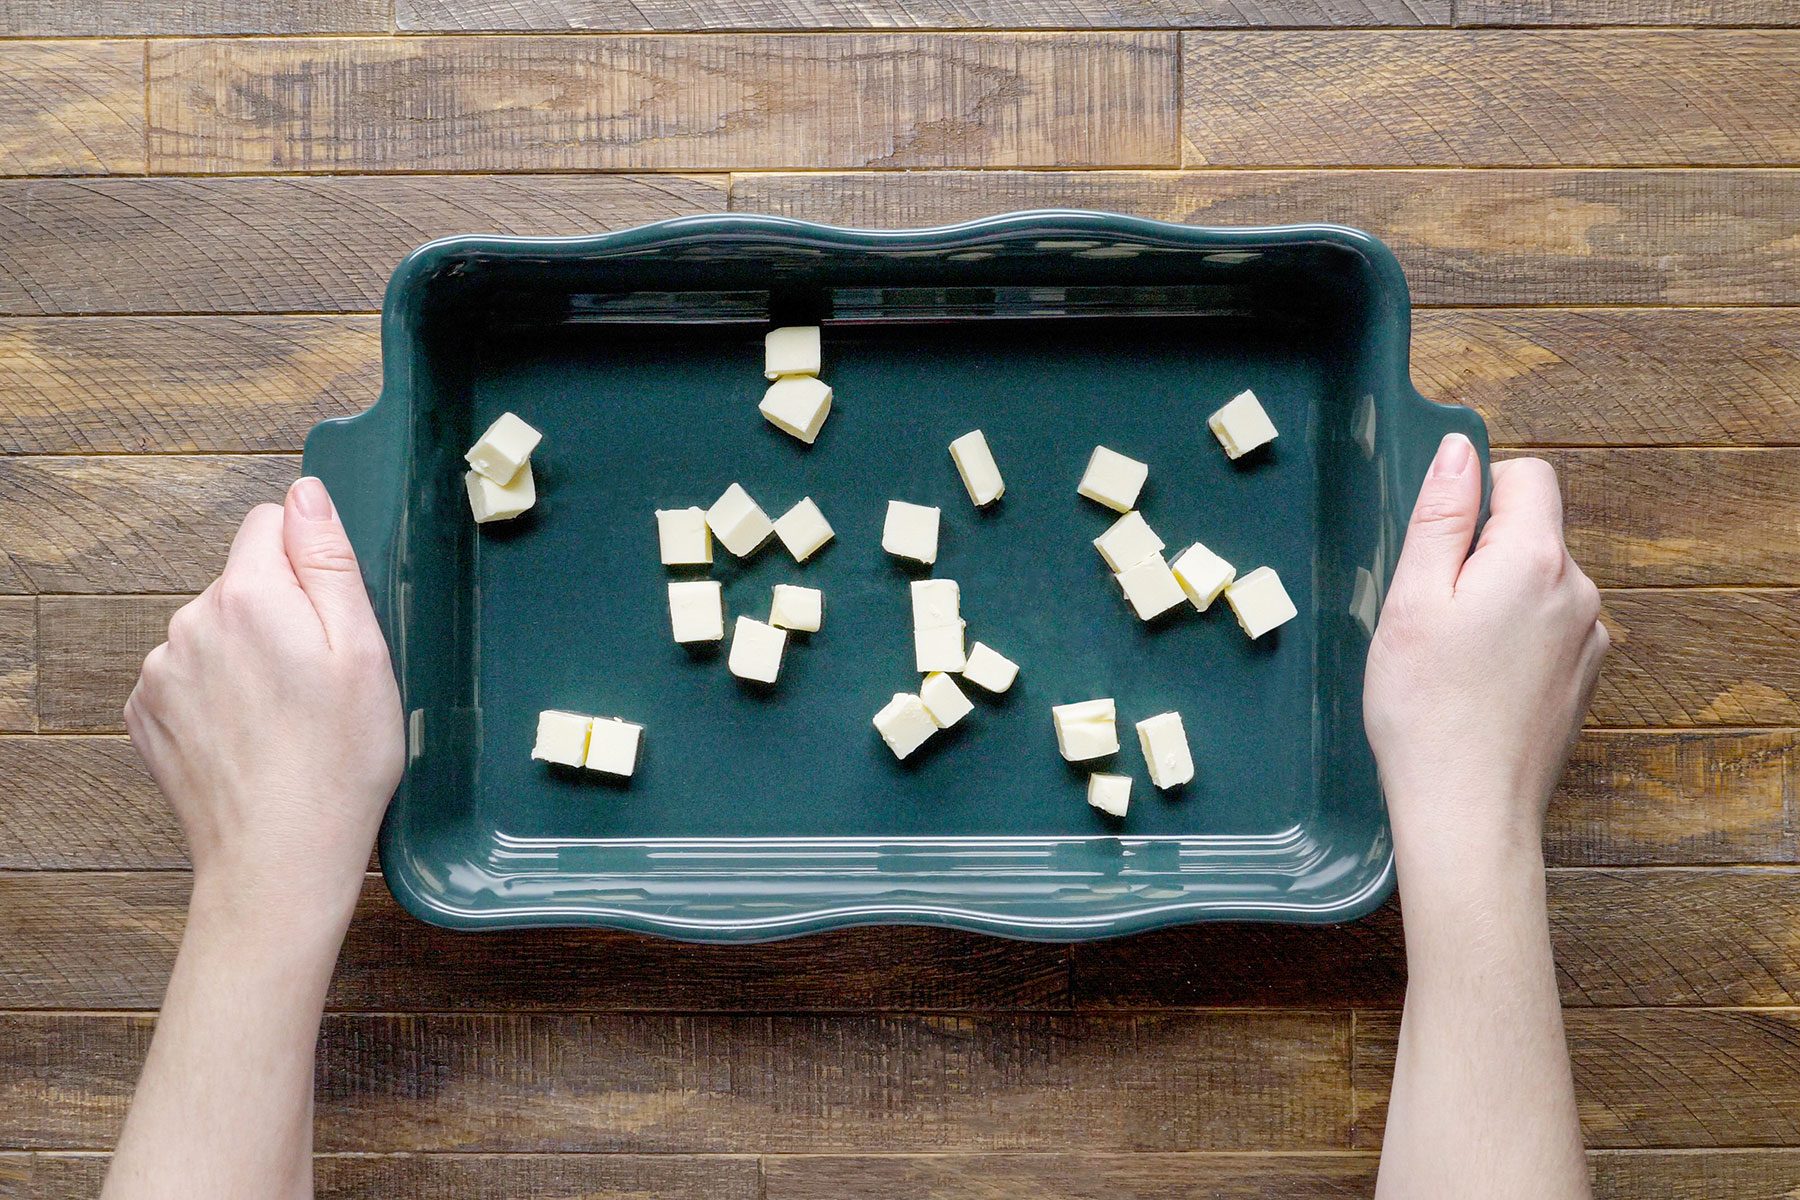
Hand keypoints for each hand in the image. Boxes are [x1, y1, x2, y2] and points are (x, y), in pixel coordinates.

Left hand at [124, 477, 402, 927]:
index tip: (333, 619)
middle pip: (243, 582)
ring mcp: (160, 672)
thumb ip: (328, 561)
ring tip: (287, 718)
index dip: (311, 564)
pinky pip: (190, 676)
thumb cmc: (338, 761)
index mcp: (248, 596)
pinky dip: (219, 696)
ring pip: (215, 631)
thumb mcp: (362, 651)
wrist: (278, 859)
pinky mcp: (147, 715)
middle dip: (280, 613)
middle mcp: (189, 623)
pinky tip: (253, 738)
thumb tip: (304, 495)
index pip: (271, 525)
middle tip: (320, 681)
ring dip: (247, 656)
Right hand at [1364, 434, 1607, 866]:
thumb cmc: (1425, 708)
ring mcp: (1588, 639)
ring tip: (1450, 656)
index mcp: (1535, 561)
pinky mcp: (1583, 678)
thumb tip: (1459, 450)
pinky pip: (1548, 628)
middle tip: (1430, 613)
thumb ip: (1441, 516)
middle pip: (1532, 532)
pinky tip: (1476, 683)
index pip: (1528, 477)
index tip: (1438, 544)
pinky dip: (1513, 639)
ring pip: (1538, 583)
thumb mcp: (1413, 598)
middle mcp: (1579, 592)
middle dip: (1480, 553)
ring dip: (1496, 598)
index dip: (1478, 493)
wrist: (1467, 809)